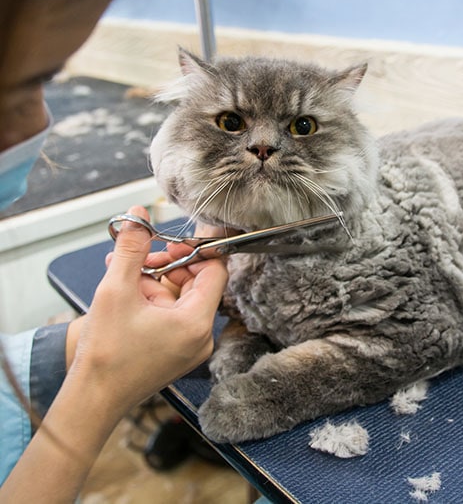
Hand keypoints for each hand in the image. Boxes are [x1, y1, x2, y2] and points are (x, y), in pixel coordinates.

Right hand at [67, 206, 227, 413]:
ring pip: (181, 298)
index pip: (216, 272)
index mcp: (197, 322)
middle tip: (143, 257)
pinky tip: (127, 291)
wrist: (92, 399)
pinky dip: (153, 300)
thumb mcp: (117, 290)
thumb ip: (133, 248)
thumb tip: (139, 216)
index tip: (173, 241)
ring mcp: (191, 347)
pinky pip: (173, 316)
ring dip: (155, 280)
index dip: (197, 250)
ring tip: (124, 273)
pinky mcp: (177, 352)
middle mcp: (202, 337)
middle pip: (198, 284)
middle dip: (169, 265)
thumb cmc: (106, 353)